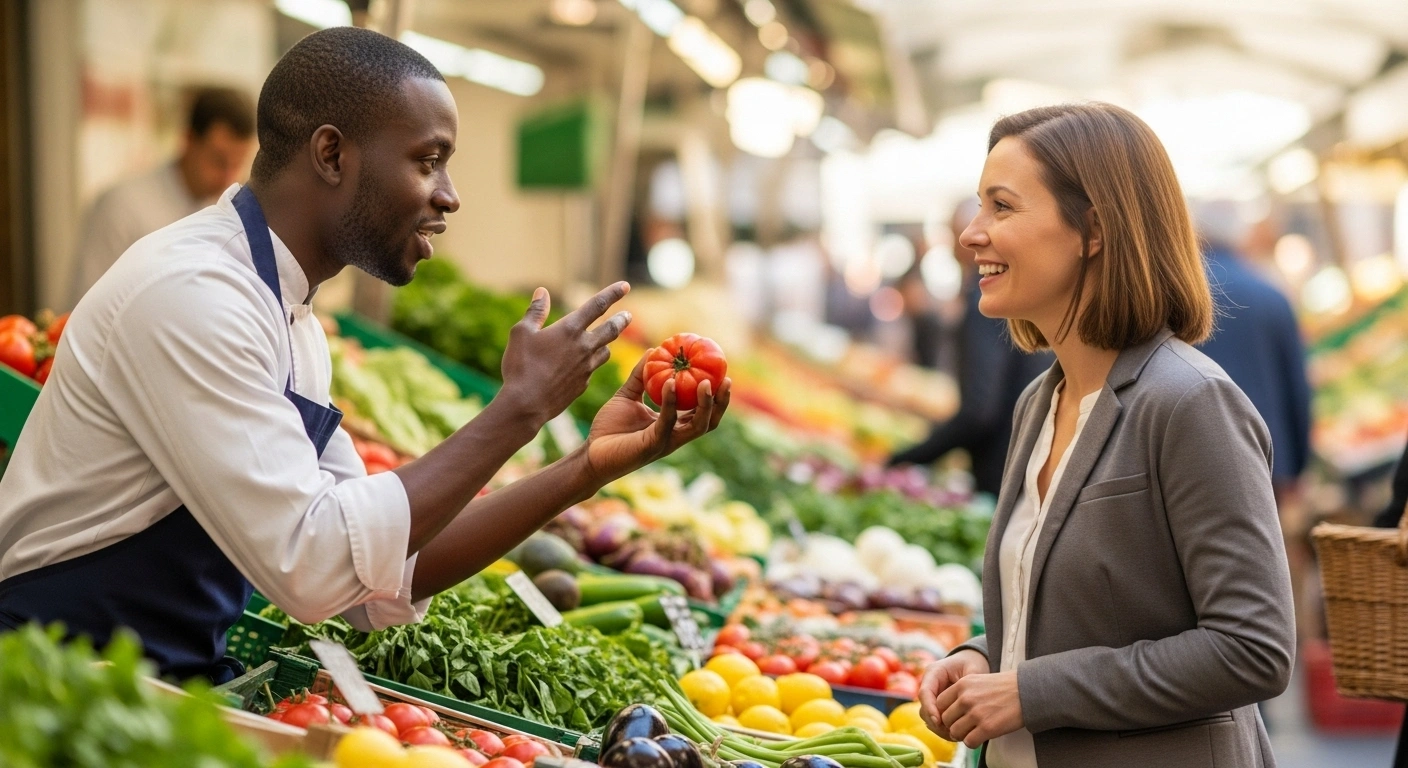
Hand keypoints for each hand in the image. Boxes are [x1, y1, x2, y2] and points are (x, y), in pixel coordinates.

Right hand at [499, 283, 631, 425]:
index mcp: (570, 329)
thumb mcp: (521, 333)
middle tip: (629, 315)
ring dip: (606, 344)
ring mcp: (586, 368)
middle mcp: (584, 347)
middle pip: (611, 329)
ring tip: (604, 342)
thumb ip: (535, 311)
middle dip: (622, 320)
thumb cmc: (520, 366)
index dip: (613, 293)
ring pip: (605, 351)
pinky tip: (582, 367)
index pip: (597, 305)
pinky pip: (592, 370)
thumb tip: (541, 292)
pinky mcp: (583, 384)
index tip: (625, 285)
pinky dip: (591, 364)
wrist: (526, 404)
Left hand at [582, 352, 730, 484]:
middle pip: (709, 421)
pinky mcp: (652, 445)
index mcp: (673, 425)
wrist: (591, 452)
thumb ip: (641, 376)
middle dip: (721, 402)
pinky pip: (666, 422)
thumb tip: (653, 350)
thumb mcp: (627, 396)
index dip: (716, 395)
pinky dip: (670, 402)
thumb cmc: (609, 428)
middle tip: (726, 379)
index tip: (721, 372)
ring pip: (697, 426)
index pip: (702, 411)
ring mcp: (666, 441)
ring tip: (706, 382)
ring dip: (705, 405)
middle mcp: (675, 435)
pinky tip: (670, 383)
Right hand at [919, 650, 988, 737]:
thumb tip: (963, 703)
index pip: (925, 692)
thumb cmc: (973, 663)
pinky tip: (958, 734)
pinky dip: (945, 729)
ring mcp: (932, 696)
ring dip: (940, 729)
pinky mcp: (938, 706)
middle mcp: (929, 685)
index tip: (938, 721)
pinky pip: (936, 720)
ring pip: (928, 717)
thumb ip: (967, 685)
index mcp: (934, 672)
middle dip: (935, 723)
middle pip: (924, 708)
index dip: (929, 708)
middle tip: (952, 733)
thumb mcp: (973, 670)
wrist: (972, 662)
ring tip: (956, 736)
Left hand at [934, 670, 1023, 748]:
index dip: (944, 712)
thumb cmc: (1004, 687)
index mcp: (962, 684)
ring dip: (962, 735)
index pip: (939, 703)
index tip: (952, 717)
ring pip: (955, 732)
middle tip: (963, 726)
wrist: (1027, 691)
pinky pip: (969, 742)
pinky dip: (973, 742)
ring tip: (972, 731)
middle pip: (945, 719)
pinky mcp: (987, 727)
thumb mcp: (977, 680)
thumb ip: (961, 692)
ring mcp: (976, 713)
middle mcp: (966, 698)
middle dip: (952, 725)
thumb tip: (945, 710)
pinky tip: (980, 737)